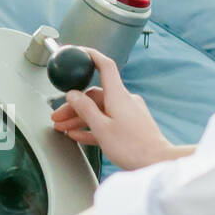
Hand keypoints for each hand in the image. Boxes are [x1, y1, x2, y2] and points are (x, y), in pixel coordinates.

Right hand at [50, 47, 187, 169]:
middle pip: (95, 95)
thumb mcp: (101, 128)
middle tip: (58, 116)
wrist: (156, 162)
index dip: (91, 56)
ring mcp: (128, 113)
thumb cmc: (132, 147)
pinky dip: (92, 126)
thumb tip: (72, 95)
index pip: (104, 66)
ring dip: (80, 118)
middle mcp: (125, 100)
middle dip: (74, 105)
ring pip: (99, 110)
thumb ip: (85, 109)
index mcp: (118, 95)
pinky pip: (107, 122)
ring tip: (63, 128)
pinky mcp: (130, 126)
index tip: (79, 52)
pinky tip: (78, 134)